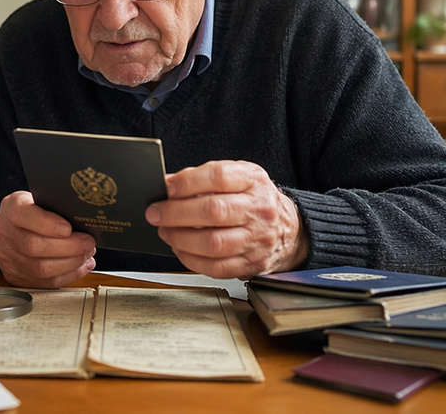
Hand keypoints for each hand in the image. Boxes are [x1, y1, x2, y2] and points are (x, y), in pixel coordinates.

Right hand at [0, 191, 95, 287]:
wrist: (12, 226)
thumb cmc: (33, 210)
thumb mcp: (41, 198)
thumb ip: (57, 205)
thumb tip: (84, 218)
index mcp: (11, 208)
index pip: (23, 215)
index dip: (47, 224)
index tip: (68, 228)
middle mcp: (5, 233)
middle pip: (34, 246)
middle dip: (68, 247)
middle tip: (88, 243)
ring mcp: (7, 257)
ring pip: (41, 269)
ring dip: (71, 263)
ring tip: (86, 254)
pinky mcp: (15, 276)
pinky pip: (44, 282)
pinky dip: (68, 275)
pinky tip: (79, 267)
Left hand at [146, 161, 307, 278]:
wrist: (290, 229)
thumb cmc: (254, 200)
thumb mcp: (237, 177)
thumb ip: (203, 178)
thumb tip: (167, 185)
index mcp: (254, 180)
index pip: (218, 177)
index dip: (187, 182)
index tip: (166, 188)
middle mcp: (259, 209)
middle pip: (213, 211)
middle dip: (176, 213)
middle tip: (156, 214)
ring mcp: (258, 239)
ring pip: (213, 242)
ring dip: (180, 238)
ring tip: (166, 232)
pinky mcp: (253, 263)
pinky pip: (217, 267)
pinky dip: (192, 260)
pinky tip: (181, 249)